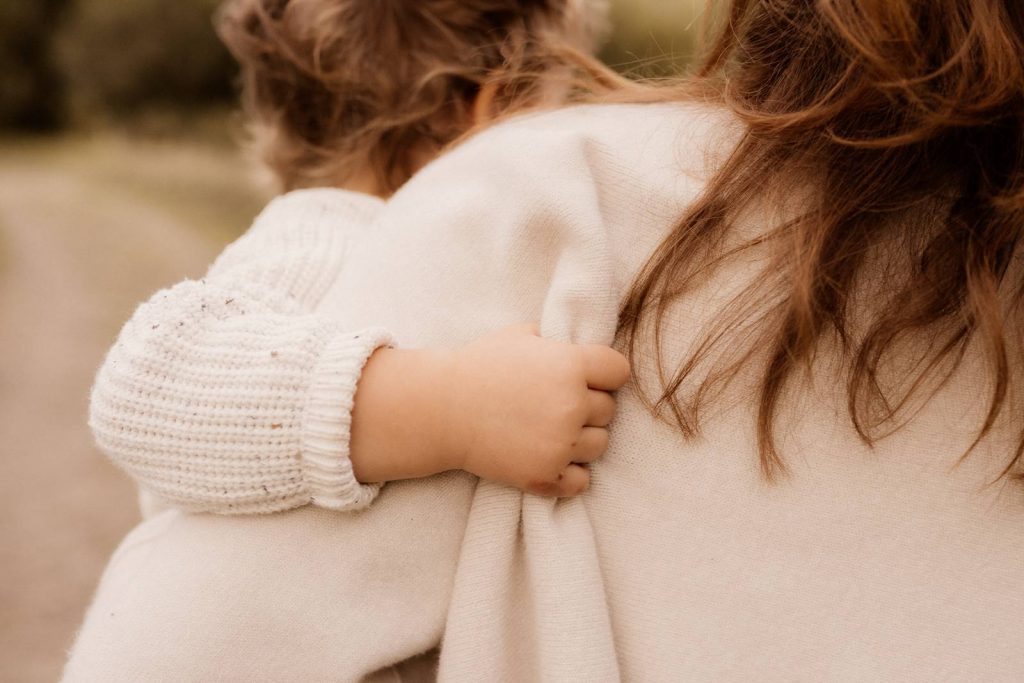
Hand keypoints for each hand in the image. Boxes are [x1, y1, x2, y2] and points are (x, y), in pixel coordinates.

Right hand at [441, 322, 630, 496]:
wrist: (440, 409)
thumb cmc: (479, 367)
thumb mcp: (519, 336)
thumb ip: (557, 340)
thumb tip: (579, 342)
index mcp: (570, 364)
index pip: (619, 372)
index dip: (603, 374)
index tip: (584, 378)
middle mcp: (571, 404)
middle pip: (609, 410)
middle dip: (587, 406)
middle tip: (554, 405)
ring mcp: (559, 443)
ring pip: (599, 444)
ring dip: (580, 439)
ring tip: (549, 430)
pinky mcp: (544, 474)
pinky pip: (581, 480)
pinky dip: (569, 473)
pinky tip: (549, 457)